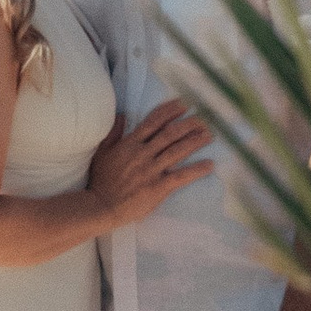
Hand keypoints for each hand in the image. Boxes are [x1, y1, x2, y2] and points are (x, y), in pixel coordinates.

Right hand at [84, 99, 212, 228]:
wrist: (102, 205)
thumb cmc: (101, 180)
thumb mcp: (102, 152)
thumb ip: (113, 133)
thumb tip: (122, 115)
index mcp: (130, 144)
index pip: (153, 122)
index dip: (169, 111)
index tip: (183, 105)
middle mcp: (143, 154)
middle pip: (170, 134)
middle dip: (188, 124)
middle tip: (203, 118)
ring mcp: (151, 170)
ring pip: (177, 151)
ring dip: (195, 141)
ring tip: (209, 135)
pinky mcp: (158, 187)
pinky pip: (181, 176)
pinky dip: (196, 170)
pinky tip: (209, 165)